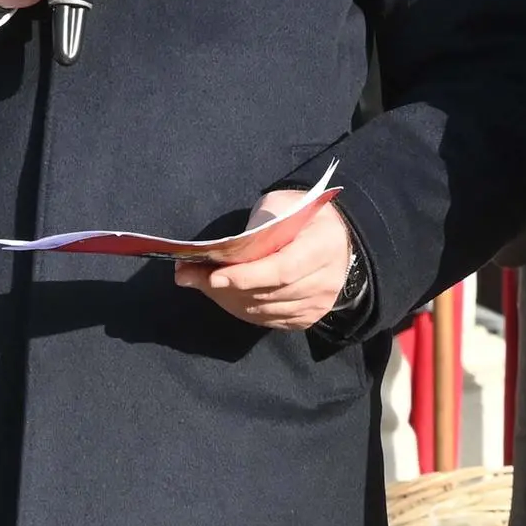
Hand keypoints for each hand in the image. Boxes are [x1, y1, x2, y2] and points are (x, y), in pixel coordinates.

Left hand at [176, 191, 355, 332]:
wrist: (337, 239)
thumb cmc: (303, 216)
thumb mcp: (283, 205)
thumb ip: (256, 226)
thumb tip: (219, 252)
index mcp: (323, 246)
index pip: (282, 269)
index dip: (246, 276)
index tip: (214, 275)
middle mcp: (326, 280)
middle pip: (269, 293)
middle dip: (225, 287)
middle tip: (189, 276)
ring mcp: (319, 303)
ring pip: (264, 310)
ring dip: (228, 299)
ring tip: (201, 282)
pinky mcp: (309, 317)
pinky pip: (268, 320)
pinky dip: (241, 309)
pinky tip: (226, 293)